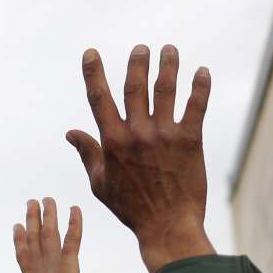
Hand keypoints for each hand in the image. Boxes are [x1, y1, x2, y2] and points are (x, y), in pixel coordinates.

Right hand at [13, 198, 81, 272]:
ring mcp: (51, 262)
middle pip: (33, 235)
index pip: (22, 252)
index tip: (16, 226)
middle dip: (32, 218)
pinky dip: (74, 223)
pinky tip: (74, 209)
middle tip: (31, 202)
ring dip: (48, 213)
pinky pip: (71, 239)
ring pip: (49, 231)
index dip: (18, 238)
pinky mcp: (67, 264)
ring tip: (47, 199)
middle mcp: (38, 264)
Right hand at [68, 45, 214, 272]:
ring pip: (166, 90)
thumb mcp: (99, 182)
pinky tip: (202, 72)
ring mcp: (165, 135)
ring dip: (168, 66)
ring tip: (170, 50)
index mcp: (112, 141)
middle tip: (141, 48)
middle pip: (135, 87)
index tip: (91, 53)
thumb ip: (87, 153)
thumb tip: (71, 132)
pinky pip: (196, 107)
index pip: (99, 99)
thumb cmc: (130, 207)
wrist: (166, 224)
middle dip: (137, 63)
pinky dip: (200, 87)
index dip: (94, 73)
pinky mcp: (190, 141)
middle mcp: (137, 133)